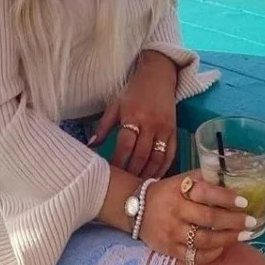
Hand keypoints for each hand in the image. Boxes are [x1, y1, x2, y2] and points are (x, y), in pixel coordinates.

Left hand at [89, 51, 177, 177]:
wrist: (158, 76)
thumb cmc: (133, 91)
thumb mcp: (115, 105)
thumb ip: (103, 126)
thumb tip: (90, 145)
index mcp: (133, 116)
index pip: (125, 145)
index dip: (118, 162)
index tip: (111, 175)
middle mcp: (150, 124)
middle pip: (141, 155)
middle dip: (132, 173)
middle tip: (124, 188)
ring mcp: (164, 129)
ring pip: (157, 158)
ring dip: (147, 174)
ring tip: (139, 188)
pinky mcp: (174, 131)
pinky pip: (170, 155)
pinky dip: (163, 168)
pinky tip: (155, 178)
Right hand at [139, 171, 256, 264]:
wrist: (137, 209)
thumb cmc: (167, 192)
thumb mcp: (182, 179)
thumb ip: (204, 179)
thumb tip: (233, 180)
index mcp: (179, 190)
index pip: (205, 193)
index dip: (226, 198)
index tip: (244, 202)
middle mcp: (175, 212)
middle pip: (209, 219)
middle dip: (234, 221)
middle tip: (251, 222)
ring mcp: (172, 233)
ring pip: (204, 241)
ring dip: (228, 239)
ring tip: (243, 235)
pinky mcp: (170, 250)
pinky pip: (195, 257)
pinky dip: (212, 254)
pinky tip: (223, 247)